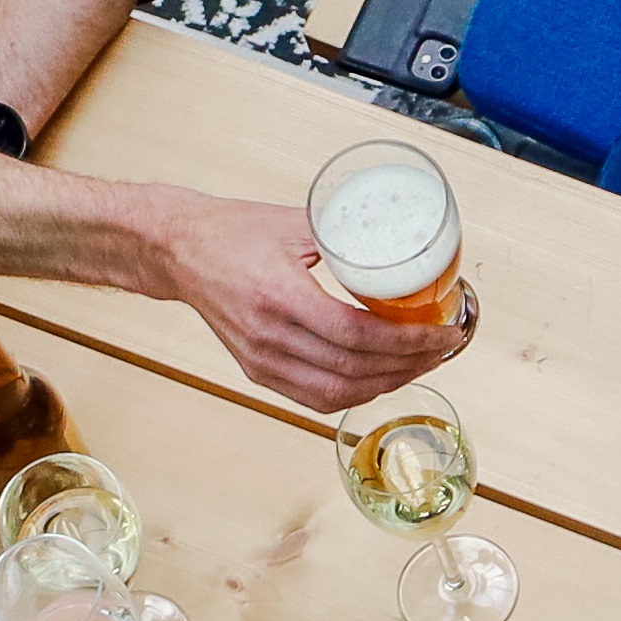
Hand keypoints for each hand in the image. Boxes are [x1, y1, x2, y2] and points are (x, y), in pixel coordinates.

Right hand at [148, 189, 466, 412]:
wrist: (177, 250)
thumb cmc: (230, 230)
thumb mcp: (295, 222)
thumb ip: (346, 235)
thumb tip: (403, 243)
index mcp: (278, 294)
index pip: (357, 333)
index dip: (408, 340)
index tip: (443, 332)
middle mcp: (268, 335)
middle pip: (354, 368)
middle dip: (410, 364)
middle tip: (443, 348)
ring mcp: (260, 358)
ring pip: (338, 391)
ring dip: (388, 383)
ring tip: (420, 364)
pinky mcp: (256, 370)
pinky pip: (314, 397)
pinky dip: (355, 393)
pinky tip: (381, 378)